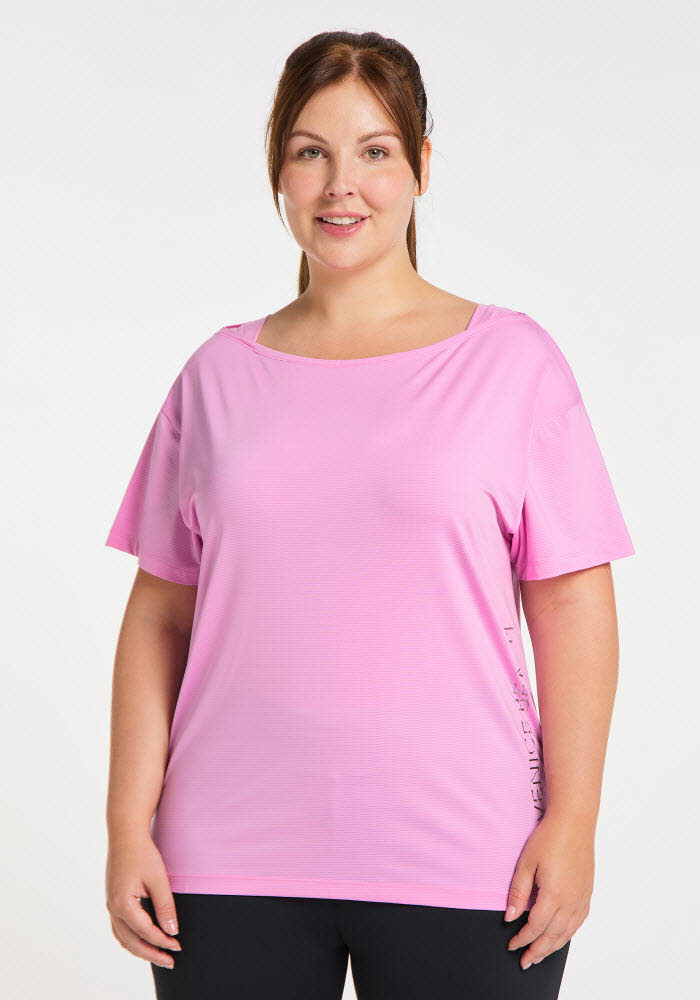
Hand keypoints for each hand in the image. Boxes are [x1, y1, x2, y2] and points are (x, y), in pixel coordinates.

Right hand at [105, 829, 181, 969]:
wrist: (125, 834)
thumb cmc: (143, 853)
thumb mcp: (158, 878)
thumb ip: (165, 906)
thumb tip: (172, 932)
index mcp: (122, 903)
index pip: (145, 931)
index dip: (162, 941)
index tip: (178, 946)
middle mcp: (112, 908)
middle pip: (131, 941)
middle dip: (151, 953)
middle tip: (171, 961)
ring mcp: (110, 905)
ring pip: (123, 938)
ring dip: (140, 950)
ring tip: (158, 956)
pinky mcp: (112, 901)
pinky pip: (119, 929)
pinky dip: (131, 940)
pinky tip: (143, 942)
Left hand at [504, 810, 593, 968]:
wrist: (574, 822)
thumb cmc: (549, 838)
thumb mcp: (526, 863)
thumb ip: (518, 892)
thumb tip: (510, 917)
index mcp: (554, 895)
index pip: (536, 927)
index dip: (523, 939)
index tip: (512, 945)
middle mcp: (571, 901)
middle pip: (553, 935)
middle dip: (537, 951)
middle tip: (525, 962)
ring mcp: (582, 898)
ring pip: (567, 932)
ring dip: (553, 947)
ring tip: (540, 955)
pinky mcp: (587, 893)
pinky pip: (578, 922)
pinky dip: (568, 934)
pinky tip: (561, 937)